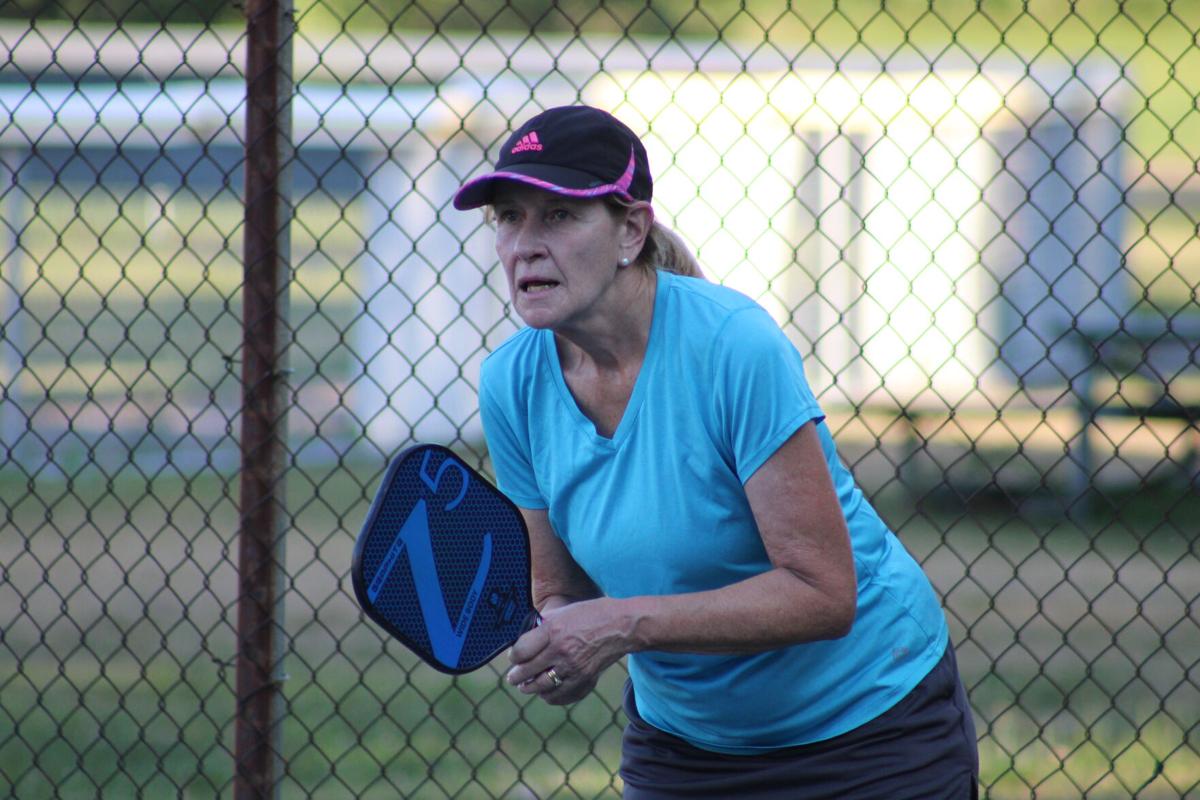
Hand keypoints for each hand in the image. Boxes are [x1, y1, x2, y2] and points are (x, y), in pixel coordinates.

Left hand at [504, 598, 632, 704]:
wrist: (622, 626)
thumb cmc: (592, 614)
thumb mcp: (563, 612)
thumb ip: (543, 625)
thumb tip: (525, 638)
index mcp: (553, 631)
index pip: (520, 652)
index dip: (513, 657)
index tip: (514, 657)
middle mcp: (561, 651)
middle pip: (527, 672)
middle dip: (515, 677)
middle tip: (513, 678)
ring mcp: (573, 668)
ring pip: (540, 687)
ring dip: (529, 688)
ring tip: (526, 686)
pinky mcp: (584, 680)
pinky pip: (559, 696)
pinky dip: (549, 696)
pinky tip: (545, 692)